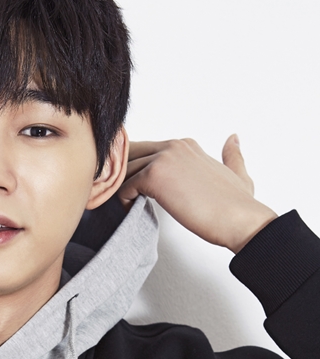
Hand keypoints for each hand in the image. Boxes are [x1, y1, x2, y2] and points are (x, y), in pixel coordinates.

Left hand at [119, 134, 277, 252]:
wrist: (240, 219)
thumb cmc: (237, 205)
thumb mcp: (238, 172)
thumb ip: (232, 155)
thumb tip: (233, 139)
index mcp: (186, 146)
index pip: (146, 150)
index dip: (134, 168)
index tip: (131, 187)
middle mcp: (173, 147)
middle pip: (129, 154)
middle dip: (119, 174)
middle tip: (118, 196)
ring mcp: (163, 159)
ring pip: (123, 170)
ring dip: (119, 188)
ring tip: (121, 205)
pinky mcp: (155, 177)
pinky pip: (123, 186)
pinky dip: (121, 200)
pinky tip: (129, 211)